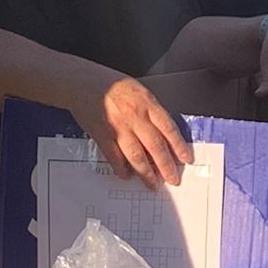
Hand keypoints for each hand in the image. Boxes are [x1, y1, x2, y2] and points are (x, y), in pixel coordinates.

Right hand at [78, 76, 192, 186]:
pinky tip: (127, 175)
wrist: (82, 83)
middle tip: (173, 179)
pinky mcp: (102, 135)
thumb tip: (163, 133)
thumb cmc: (110, 84)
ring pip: (137, 155)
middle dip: (166, 166)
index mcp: (147, 104)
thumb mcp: (139, 91)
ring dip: (146, 172)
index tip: (186, 159)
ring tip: (153, 184)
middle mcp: (135, 117)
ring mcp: (118, 127)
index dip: (179, 146)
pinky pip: (114, 156)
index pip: (168, 129)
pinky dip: (121, 168)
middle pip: (156, 146)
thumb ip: (151, 111)